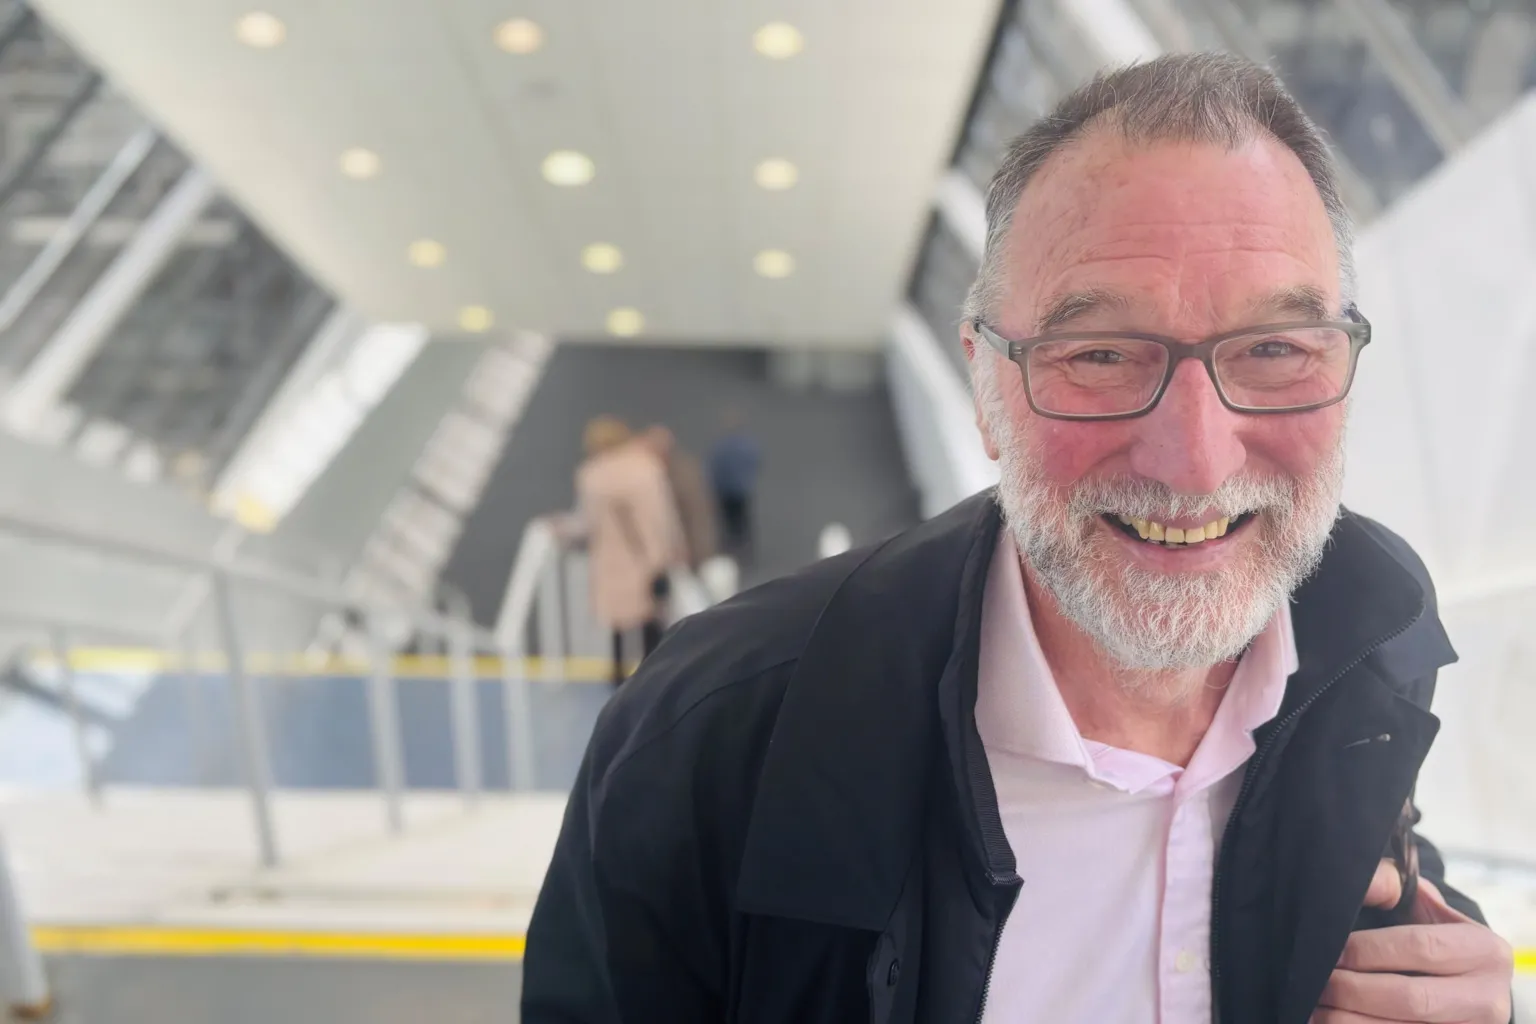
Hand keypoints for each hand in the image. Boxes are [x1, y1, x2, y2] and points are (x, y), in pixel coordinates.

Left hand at [1312, 859, 1512, 1022]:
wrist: (1463, 985)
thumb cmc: (1433, 941)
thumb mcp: (1425, 910)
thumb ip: (1396, 889)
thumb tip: (1372, 882)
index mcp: (1485, 953)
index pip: (1419, 947)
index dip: (1368, 949)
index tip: (1332, 951)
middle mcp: (1488, 999)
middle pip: (1409, 998)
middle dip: (1352, 989)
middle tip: (1317, 981)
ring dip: (1346, 1019)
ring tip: (1316, 1005)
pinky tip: (1331, 1022)